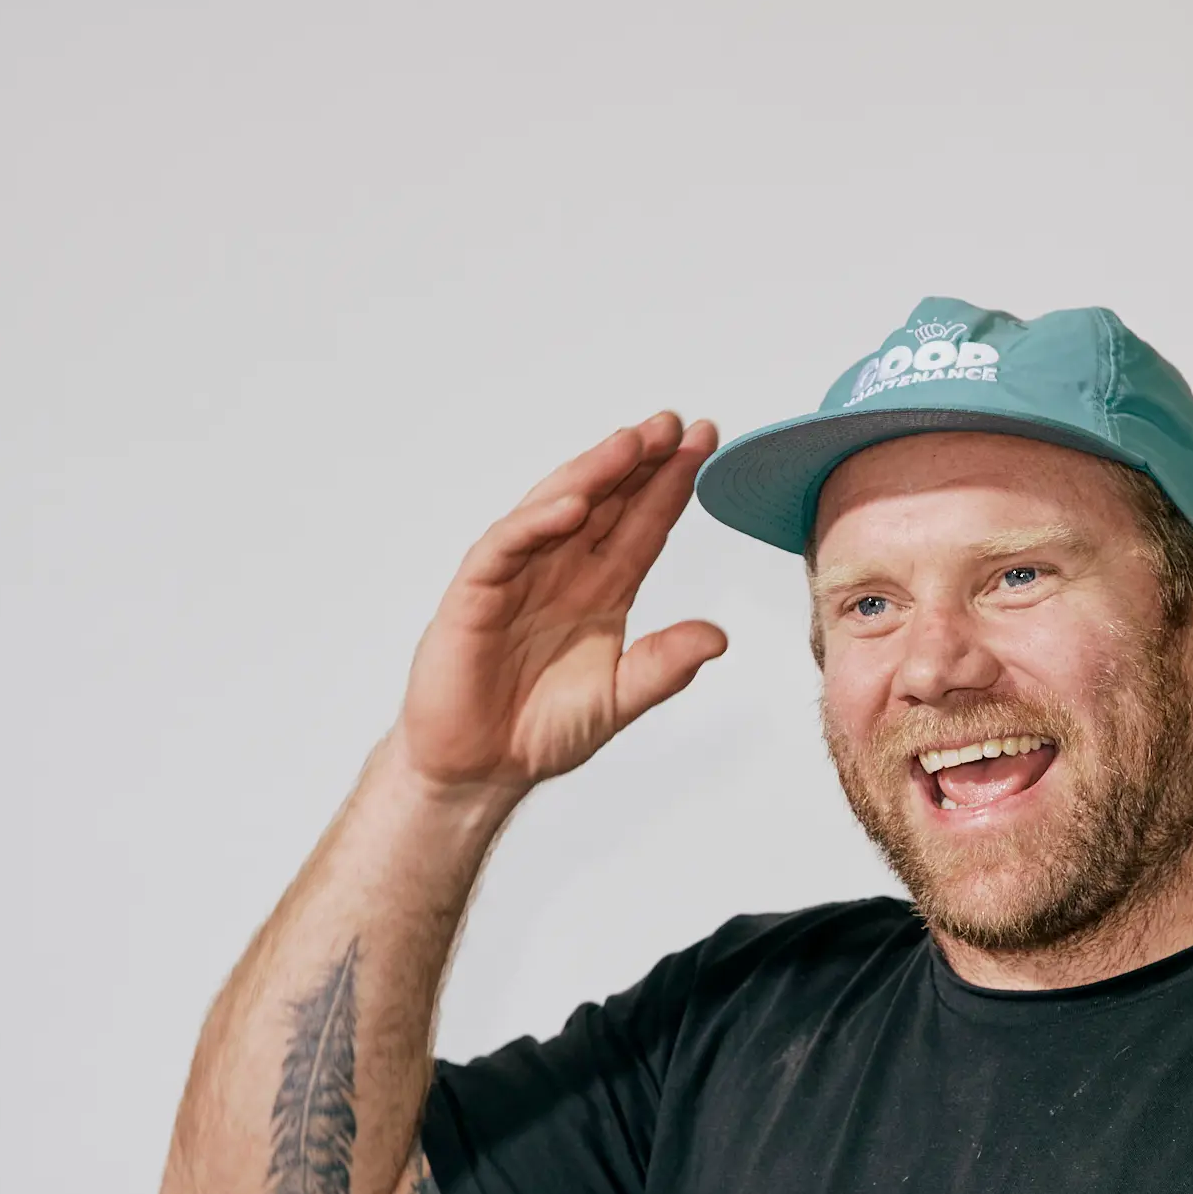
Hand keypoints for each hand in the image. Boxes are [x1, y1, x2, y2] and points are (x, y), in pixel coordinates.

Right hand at [398, 414, 725, 796]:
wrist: (481, 769)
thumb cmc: (541, 731)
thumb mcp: (619, 699)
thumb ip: (664, 666)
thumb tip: (717, 637)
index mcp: (601, 591)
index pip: (642, 525)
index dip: (672, 486)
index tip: (706, 445)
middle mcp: (561, 572)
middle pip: (605, 503)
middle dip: (639, 461)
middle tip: (676, 424)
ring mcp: (517, 577)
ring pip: (556, 509)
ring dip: (592, 474)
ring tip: (632, 443)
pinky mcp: (476, 595)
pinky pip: (506, 547)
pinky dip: (536, 523)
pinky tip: (572, 503)